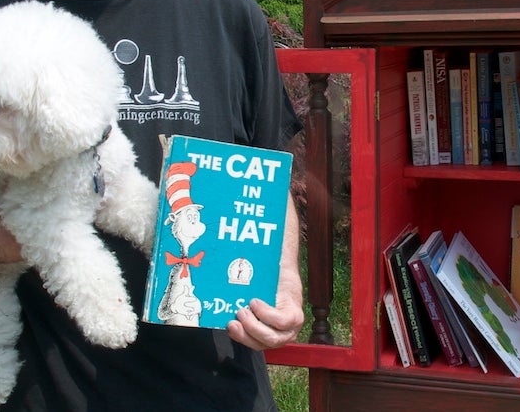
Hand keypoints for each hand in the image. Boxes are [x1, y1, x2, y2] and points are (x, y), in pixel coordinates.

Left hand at [227, 197, 303, 349]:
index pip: (290, 318)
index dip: (272, 315)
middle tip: (240, 311)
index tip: (254, 299)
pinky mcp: (257, 327)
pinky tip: (227, 322)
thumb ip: (280, 208)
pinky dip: (242, 337)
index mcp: (292, 295)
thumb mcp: (277, 228)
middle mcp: (286, 315)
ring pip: (265, 343)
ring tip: (233, 320)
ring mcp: (272, 324)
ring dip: (249, 337)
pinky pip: (254, 340)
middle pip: (279, 338)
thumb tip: (279, 175)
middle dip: (258, 330)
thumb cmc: (271, 245)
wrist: (269, 261)